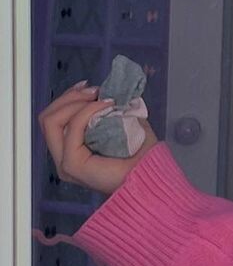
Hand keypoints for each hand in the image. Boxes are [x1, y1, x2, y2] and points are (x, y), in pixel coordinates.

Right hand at [38, 82, 158, 196]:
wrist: (152, 177)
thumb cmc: (141, 156)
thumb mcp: (124, 125)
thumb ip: (112, 110)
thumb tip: (108, 90)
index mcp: (71, 150)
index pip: (54, 119)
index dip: (69, 98)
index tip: (93, 88)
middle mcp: (63, 157)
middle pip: (47, 118)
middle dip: (69, 97)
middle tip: (95, 91)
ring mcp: (65, 162)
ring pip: (51, 121)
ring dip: (75, 102)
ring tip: (100, 98)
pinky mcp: (71, 164)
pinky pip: (72, 128)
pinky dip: (86, 111)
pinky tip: (106, 106)